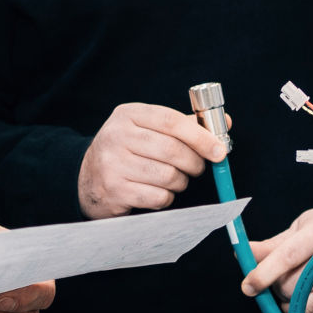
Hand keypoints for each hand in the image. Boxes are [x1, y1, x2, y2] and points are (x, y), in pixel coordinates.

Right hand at [77, 101, 228, 217]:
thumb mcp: (148, 129)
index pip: (171, 121)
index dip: (200, 136)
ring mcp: (113, 164)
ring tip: (175, 180)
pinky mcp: (114, 190)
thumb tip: (225, 123)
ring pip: (168, 176)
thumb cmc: (127, 151)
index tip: (219, 151)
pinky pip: (158, 197)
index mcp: (128, 114)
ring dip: (180, 182)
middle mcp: (117, 136)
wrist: (87, 178)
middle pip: (172, 150)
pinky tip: (158, 192)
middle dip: (194, 163)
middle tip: (198, 168)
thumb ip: (184, 125)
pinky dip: (166, 197)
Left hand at [242, 205, 312, 312]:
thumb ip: (270, 246)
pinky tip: (303, 308)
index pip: (289, 255)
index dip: (265, 273)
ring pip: (307, 306)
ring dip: (292, 306)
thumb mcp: (297, 230)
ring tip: (293, 293)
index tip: (248, 287)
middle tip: (283, 280)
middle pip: (295, 285)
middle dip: (279, 289)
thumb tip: (241, 252)